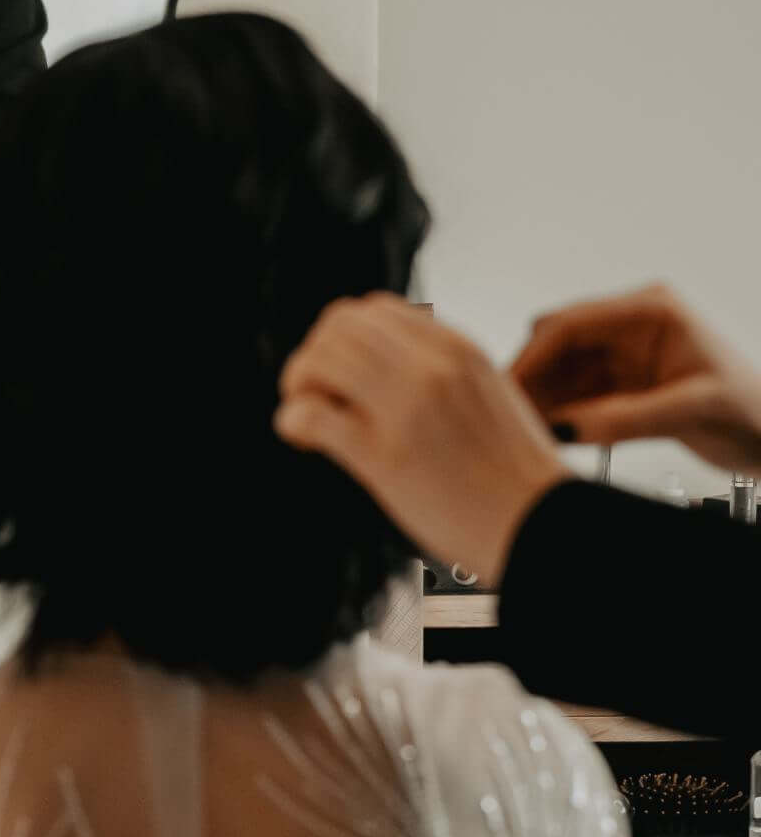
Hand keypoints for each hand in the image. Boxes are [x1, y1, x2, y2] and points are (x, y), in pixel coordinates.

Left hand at [274, 295, 568, 580]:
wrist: (543, 526)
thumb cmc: (515, 475)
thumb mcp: (488, 394)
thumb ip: (442, 371)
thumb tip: (383, 365)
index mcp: (458, 349)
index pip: (372, 310)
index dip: (344, 338)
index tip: (344, 374)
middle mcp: (431, 368)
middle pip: (336, 327)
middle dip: (315, 359)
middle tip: (318, 397)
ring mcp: (406, 408)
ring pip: (316, 361)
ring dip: (300, 389)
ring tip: (314, 423)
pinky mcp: (382, 454)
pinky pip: (308, 415)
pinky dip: (293, 423)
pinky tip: (306, 441)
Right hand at [509, 284, 760, 475]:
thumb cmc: (753, 413)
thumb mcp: (693, 411)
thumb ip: (627, 418)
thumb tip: (565, 426)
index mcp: (652, 311)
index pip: (572, 323)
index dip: (533, 356)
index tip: (509, 388)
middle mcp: (629, 325)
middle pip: (554, 344)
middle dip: (530, 379)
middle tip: (511, 415)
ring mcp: (619, 354)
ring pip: (555, 370)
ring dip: (539, 399)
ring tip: (525, 430)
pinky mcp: (614, 383)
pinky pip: (568, 393)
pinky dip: (554, 413)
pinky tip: (547, 433)